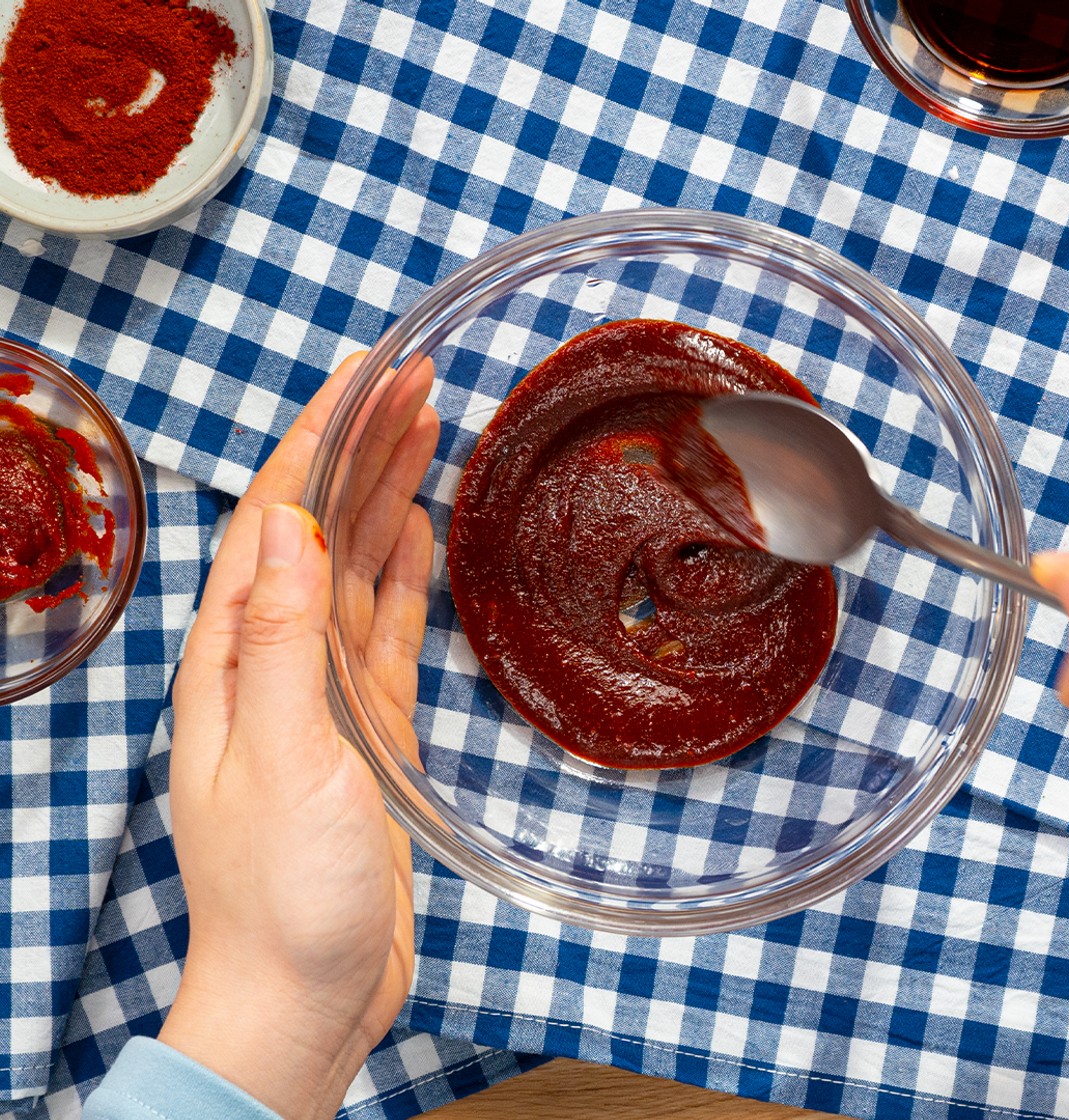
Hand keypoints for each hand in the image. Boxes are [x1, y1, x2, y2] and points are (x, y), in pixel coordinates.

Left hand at [160, 353, 439, 1119]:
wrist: (304, 998)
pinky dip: (401, 575)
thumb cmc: (280, 897)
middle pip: (316, 531)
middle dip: (360, 452)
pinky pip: (383, 630)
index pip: (270, 523)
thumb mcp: (285, 759)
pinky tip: (418, 532)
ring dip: (385, 499)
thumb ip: (283, 643)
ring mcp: (321, 695)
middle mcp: (270, 665)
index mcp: (232, 663)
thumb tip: (290, 532)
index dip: (314, 443)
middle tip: (414, 384)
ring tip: (426, 431)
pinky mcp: (364, 729)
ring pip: (354, 572)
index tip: (359, 378)